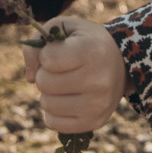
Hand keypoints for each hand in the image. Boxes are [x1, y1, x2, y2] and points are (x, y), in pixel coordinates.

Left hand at [22, 17, 125, 134]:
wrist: (121, 63)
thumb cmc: (86, 42)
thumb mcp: (65, 28)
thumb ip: (38, 43)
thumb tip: (30, 77)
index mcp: (92, 51)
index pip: (47, 58)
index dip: (46, 54)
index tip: (60, 51)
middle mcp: (98, 79)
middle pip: (44, 82)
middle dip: (45, 74)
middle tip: (61, 70)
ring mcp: (98, 104)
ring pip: (46, 104)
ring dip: (49, 94)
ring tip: (65, 84)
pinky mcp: (95, 122)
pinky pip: (53, 123)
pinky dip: (53, 112)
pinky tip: (66, 100)